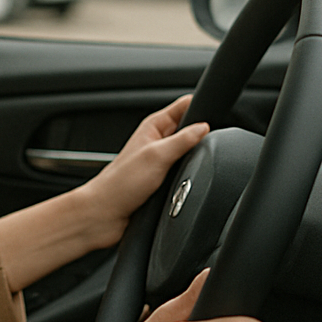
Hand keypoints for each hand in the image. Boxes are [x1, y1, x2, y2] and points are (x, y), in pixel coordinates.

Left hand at [0, 95, 208, 292]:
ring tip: (198, 164)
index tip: (216, 113)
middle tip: (211, 143)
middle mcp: (156, 141)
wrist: (105, 215)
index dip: (200, 106)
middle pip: (190, 129)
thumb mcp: (157, 156)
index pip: (184, 106)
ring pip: (188, 152)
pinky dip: (189, 175)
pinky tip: (190, 180)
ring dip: (194, 158)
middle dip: (202, 134)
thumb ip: (182, 140)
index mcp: (153, 127)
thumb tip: (204, 127)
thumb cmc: (120, 184)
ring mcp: (160, 161)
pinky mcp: (162, 180)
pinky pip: (183, 172)